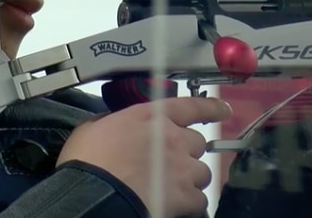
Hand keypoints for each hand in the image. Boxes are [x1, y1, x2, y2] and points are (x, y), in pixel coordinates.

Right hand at [56, 97, 231, 216]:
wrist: (94, 193)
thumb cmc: (88, 160)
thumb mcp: (92, 128)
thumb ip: (110, 121)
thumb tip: (112, 123)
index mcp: (151, 117)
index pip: (190, 106)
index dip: (210, 108)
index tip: (223, 110)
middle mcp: (173, 138)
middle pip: (197, 142)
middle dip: (187, 151)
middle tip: (169, 162)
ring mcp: (183, 168)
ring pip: (202, 172)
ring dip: (190, 178)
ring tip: (172, 186)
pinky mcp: (186, 196)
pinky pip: (200, 199)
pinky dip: (190, 202)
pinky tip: (175, 204)